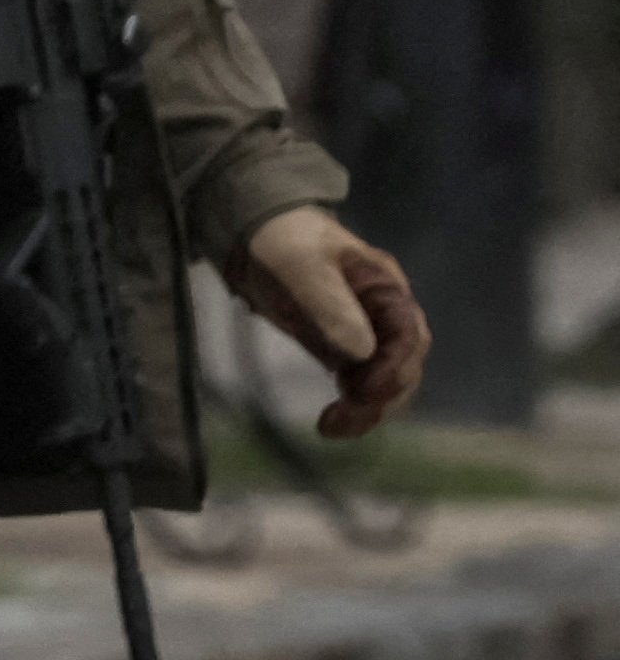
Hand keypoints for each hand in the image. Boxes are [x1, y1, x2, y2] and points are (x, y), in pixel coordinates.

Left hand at [228, 207, 430, 438]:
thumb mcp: (302, 263)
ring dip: (368, 408)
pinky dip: (353, 405)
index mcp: (386, 288)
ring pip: (385, 381)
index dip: (395, 369)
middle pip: (404, 366)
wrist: (249, 233)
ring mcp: (365, 334)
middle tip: (344, 419)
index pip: (409, 336)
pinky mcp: (340, 349)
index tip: (367, 393)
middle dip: (382, 396)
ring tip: (333, 426)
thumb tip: (363, 352)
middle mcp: (384, 315)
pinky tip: (331, 420)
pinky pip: (360, 384)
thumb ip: (330, 303)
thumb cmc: (281, 240)